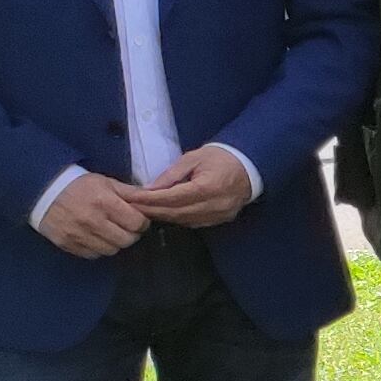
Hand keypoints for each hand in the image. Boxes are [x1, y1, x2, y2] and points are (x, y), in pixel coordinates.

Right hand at [35, 169, 146, 258]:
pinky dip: (98, 248)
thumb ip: (130, 193)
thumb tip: (151, 199)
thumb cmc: (79, 184)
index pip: (136, 223)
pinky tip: (96, 237)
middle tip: (125, 227)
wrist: (43, 190)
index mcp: (105, 203)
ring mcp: (79, 235)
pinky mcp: (68, 244)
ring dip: (115, 243)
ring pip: (111, 250)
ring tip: (110, 232)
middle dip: (130, 234)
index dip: (141, 223)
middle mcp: (93, 221)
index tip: (138, 220)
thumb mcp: (106, 182)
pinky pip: (92, 255)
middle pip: (126, 240)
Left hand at [118, 144, 254, 230]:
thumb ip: (171, 175)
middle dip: (152, 210)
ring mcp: (218, 215)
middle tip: (131, 207)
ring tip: (144, 210)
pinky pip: (193, 223)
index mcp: (208, 187)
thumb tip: (149, 189)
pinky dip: (177, 219)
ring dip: (162, 216)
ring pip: (183, 220)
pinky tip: (165, 214)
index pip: (173, 197)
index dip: (150, 199)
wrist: (249, 166)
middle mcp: (214, 205)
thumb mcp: (193, 158)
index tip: (132, 198)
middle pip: (176, 212)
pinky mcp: (220, 220)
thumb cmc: (220, 157)